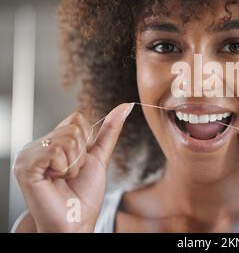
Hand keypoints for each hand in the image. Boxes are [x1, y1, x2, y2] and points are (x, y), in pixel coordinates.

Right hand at [13, 103, 133, 231]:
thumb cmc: (84, 194)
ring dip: (74, 163)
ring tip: (63, 179)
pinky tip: (55, 181)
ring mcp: (29, 155)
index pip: (77, 118)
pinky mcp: (26, 166)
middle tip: (71, 174)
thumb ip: (110, 130)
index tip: (80, 162)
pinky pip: (56, 151)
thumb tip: (125, 106)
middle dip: (82, 153)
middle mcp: (37, 145)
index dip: (87, 141)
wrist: (77, 220)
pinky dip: (64, 168)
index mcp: (52, 141)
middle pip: (74, 127)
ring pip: (68, 138)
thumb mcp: (99, 157)